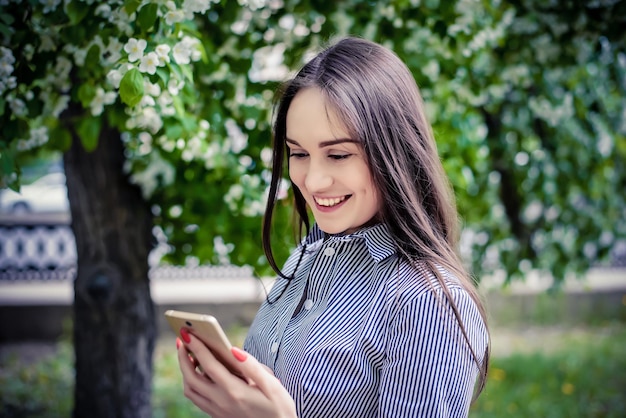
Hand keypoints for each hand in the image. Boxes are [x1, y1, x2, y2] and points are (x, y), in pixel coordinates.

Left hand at [176, 330, 296, 417]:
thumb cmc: (278, 408)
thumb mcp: (272, 385)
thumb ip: (252, 367)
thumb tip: (234, 350)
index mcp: (235, 391)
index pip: (209, 366)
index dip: (196, 348)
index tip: (187, 333)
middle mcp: (221, 402)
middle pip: (191, 378)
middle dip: (183, 357)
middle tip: (182, 339)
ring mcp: (217, 410)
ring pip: (190, 390)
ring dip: (185, 371)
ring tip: (187, 354)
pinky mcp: (217, 415)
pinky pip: (196, 398)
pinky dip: (191, 382)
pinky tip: (198, 372)